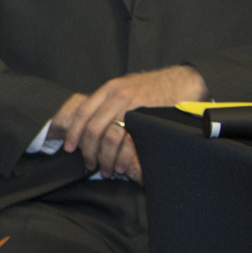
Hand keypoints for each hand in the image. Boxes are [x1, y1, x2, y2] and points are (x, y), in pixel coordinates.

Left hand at [52, 66, 206, 181]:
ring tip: (106, 170)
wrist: (182, 82)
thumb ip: (108, 103)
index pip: (82, 112)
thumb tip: (90, 125)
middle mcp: (117, 95)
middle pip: (93, 127)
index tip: (69, 147)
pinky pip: (128, 141)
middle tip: (89, 165)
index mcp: (108, 89)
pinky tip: (121, 166)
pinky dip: (122, 156)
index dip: (73, 132)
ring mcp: (132, 106)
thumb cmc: (153, 89)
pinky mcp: (146, 117)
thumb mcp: (126, 89)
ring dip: (104, 157)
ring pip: (109, 136)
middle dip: (88, 150)